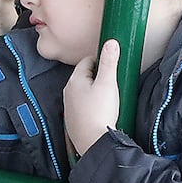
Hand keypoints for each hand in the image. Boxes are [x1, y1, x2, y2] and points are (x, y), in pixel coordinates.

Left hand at [64, 39, 119, 156]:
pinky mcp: (73, 117)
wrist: (93, 140)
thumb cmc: (100, 110)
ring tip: (109, 95)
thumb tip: (110, 42)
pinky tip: (102, 108)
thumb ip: (109, 62)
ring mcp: (69, 105)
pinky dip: (91, 102)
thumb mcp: (108, 83)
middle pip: (84, 75)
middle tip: (113, 81)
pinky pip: (83, 103)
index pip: (86, 61)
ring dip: (95, 89)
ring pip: (83, 90)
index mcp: (74, 80)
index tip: (113, 66)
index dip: (101, 61)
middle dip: (98, 75)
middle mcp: (68, 91)